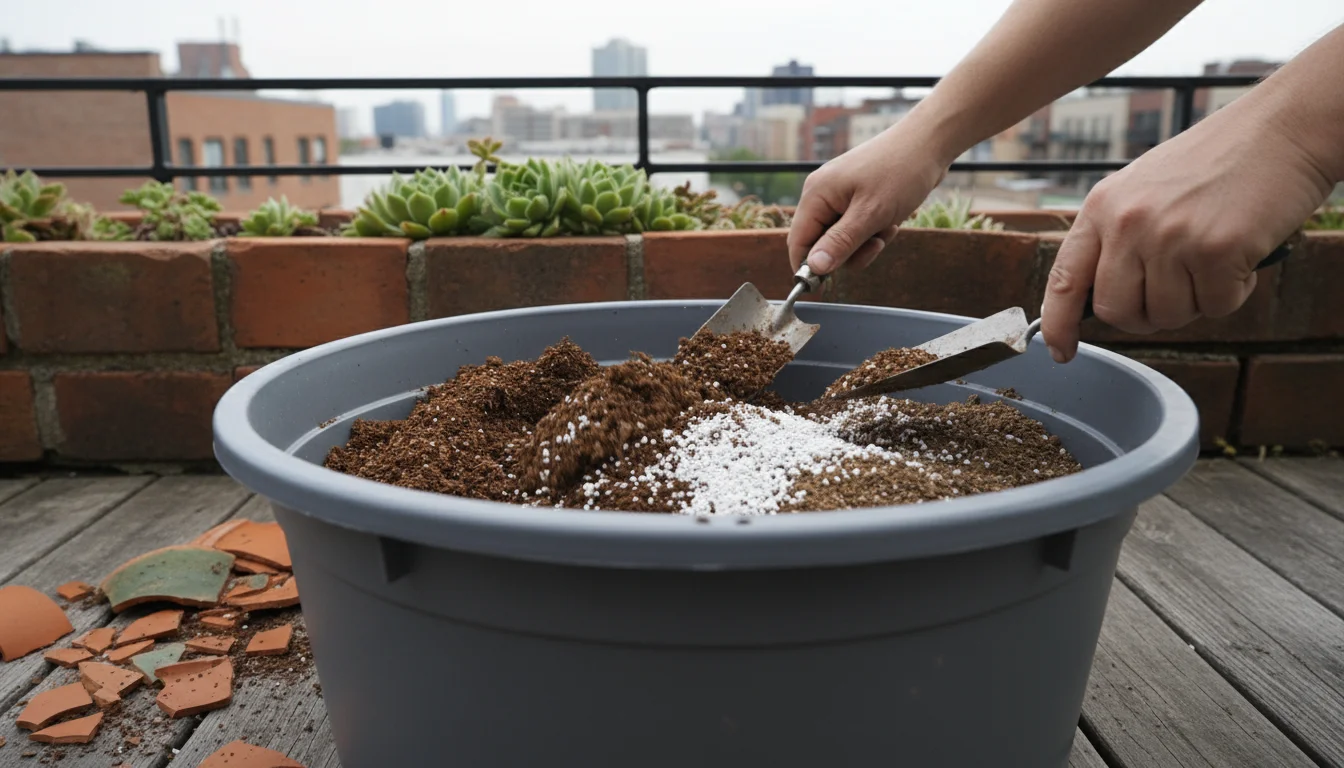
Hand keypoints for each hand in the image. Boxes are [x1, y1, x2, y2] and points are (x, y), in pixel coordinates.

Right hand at [788, 121, 949, 274]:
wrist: (930, 143)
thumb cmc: (900, 172)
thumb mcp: (870, 214)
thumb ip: (840, 243)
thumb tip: (813, 268)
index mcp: (816, 194)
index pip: (797, 242)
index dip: (809, 266)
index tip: (829, 284)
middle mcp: (823, 195)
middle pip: (821, 244)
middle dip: (850, 251)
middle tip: (875, 243)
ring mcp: (841, 196)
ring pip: (843, 239)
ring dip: (866, 242)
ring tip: (887, 225)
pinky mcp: (858, 198)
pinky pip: (858, 228)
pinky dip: (875, 230)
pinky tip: (891, 218)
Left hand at [1039, 99, 1332, 362]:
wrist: (1283, 127)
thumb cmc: (1218, 161)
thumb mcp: (1144, 188)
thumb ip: (1118, 237)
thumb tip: (1103, 298)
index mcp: (1102, 206)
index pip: (1065, 279)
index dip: (1057, 323)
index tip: (1060, 350)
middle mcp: (1128, 222)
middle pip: (1116, 311)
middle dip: (1146, 317)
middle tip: (1176, 294)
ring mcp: (1170, 236)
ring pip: (1169, 315)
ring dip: (1196, 302)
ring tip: (1213, 258)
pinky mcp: (1216, 250)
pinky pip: (1216, 306)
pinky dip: (1234, 292)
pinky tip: (1241, 255)